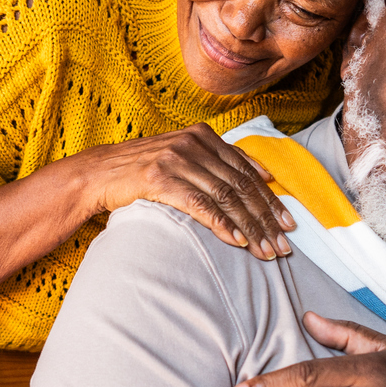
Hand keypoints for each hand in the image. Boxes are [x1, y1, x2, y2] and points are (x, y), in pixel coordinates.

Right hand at [79, 123, 295, 258]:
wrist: (96, 174)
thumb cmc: (142, 171)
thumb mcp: (183, 158)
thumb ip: (219, 162)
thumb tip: (265, 176)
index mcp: (203, 136)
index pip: (247, 171)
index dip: (271, 199)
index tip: (289, 223)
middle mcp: (193, 143)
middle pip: (241, 186)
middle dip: (266, 218)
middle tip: (283, 244)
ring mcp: (176, 159)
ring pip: (225, 197)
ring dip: (250, 228)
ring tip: (265, 251)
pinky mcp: (159, 178)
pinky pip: (200, 204)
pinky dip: (222, 225)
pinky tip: (237, 242)